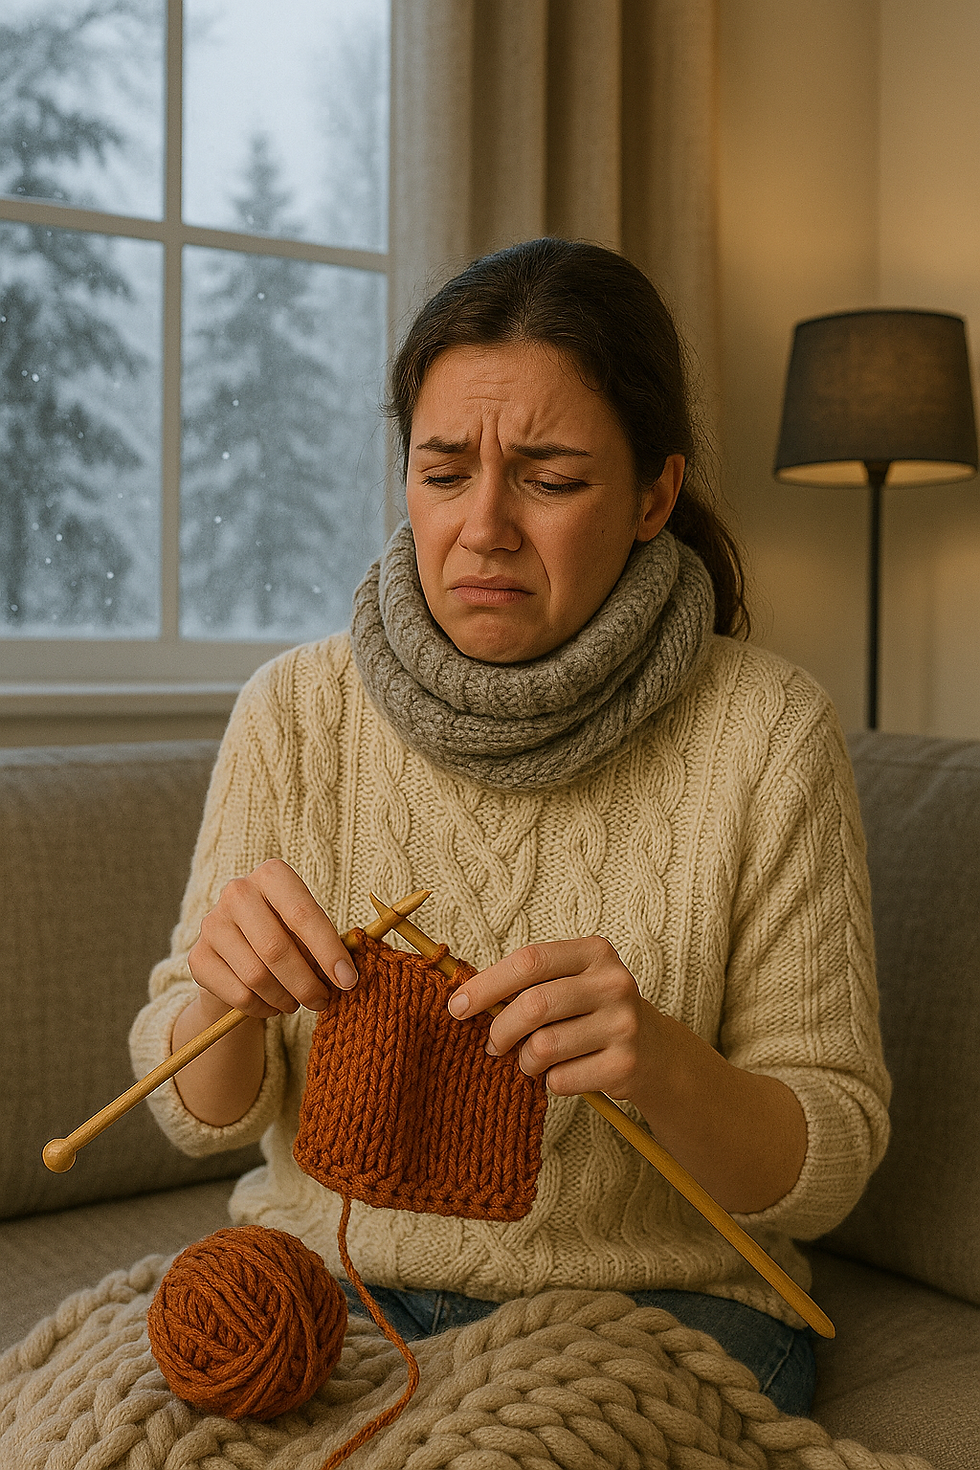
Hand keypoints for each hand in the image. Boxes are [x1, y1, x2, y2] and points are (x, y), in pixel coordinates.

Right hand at [187, 858, 356, 1020]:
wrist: (239, 954)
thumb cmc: (287, 937)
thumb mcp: (309, 932)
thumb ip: (328, 945)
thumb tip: (348, 975)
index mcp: (272, 875)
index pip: (304, 914)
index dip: (329, 951)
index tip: (348, 980)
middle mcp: (238, 892)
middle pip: (276, 948)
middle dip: (306, 983)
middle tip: (322, 1001)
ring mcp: (212, 923)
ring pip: (256, 976)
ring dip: (285, 999)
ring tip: (297, 1003)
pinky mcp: (198, 958)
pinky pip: (238, 994)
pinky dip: (263, 1008)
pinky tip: (273, 1005)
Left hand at [447, 936, 658, 1103]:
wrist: (655, 1052)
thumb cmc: (591, 1012)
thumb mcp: (570, 983)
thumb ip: (527, 985)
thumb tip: (463, 999)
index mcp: (594, 952)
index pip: (529, 961)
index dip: (486, 984)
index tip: (456, 1006)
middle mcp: (613, 983)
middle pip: (533, 1005)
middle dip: (500, 1030)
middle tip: (493, 1044)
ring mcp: (623, 1024)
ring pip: (544, 1047)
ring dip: (526, 1061)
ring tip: (533, 1060)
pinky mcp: (625, 1065)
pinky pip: (561, 1080)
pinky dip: (550, 1082)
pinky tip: (564, 1073)